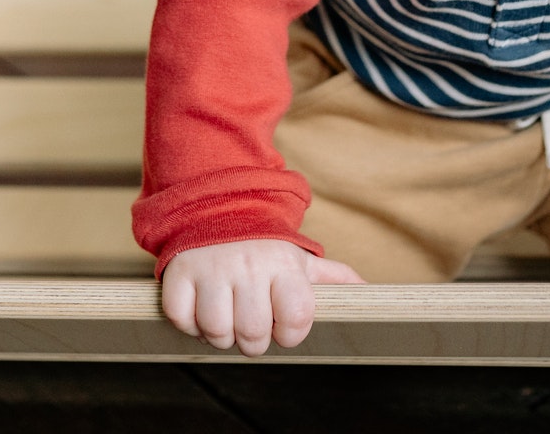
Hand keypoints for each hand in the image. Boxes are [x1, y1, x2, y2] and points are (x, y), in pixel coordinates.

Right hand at [161, 238, 364, 355]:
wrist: (216, 209)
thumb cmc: (265, 247)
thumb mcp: (301, 260)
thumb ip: (334, 279)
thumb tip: (370, 292)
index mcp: (284, 266)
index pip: (295, 320)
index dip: (289, 333)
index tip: (281, 325)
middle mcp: (249, 266)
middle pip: (252, 335)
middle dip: (252, 341)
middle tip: (249, 324)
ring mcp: (211, 269)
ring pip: (216, 332)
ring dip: (219, 335)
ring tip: (225, 316)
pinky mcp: (179, 272)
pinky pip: (181, 319)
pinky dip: (188, 324)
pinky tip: (200, 308)